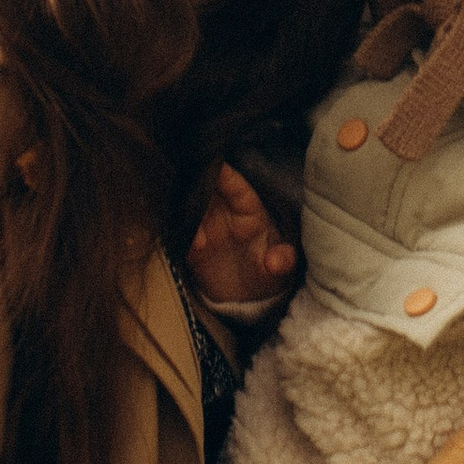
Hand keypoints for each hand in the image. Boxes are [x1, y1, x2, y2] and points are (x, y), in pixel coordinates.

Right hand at [186, 162, 297, 311]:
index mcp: (249, 212)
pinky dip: (182, 234)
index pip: (238, 188)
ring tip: (192, 220)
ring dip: (188, 209)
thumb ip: (282, 262)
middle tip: (190, 176)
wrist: (245, 299)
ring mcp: (205, 227)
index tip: (217, 164)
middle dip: (199, 180)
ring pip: (191, 207)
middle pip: (210, 189)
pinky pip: (182, 233)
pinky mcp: (190, 245)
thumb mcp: (279, 272)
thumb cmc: (266, 274)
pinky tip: (190, 244)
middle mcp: (224, 214)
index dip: (228, 176)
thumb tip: (275, 262)